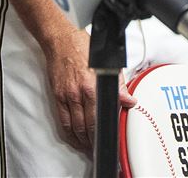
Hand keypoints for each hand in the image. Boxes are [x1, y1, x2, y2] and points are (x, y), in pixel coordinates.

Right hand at [42, 28, 135, 152]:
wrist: (60, 40)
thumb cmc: (83, 48)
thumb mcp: (107, 65)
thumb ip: (118, 86)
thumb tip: (129, 101)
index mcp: (94, 86)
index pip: (102, 117)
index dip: (106, 132)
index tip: (111, 140)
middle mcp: (80, 93)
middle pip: (88, 126)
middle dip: (94, 141)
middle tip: (100, 148)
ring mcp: (67, 96)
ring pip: (75, 127)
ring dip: (82, 141)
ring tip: (89, 147)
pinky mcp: (57, 96)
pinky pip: (63, 121)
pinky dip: (69, 134)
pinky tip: (75, 138)